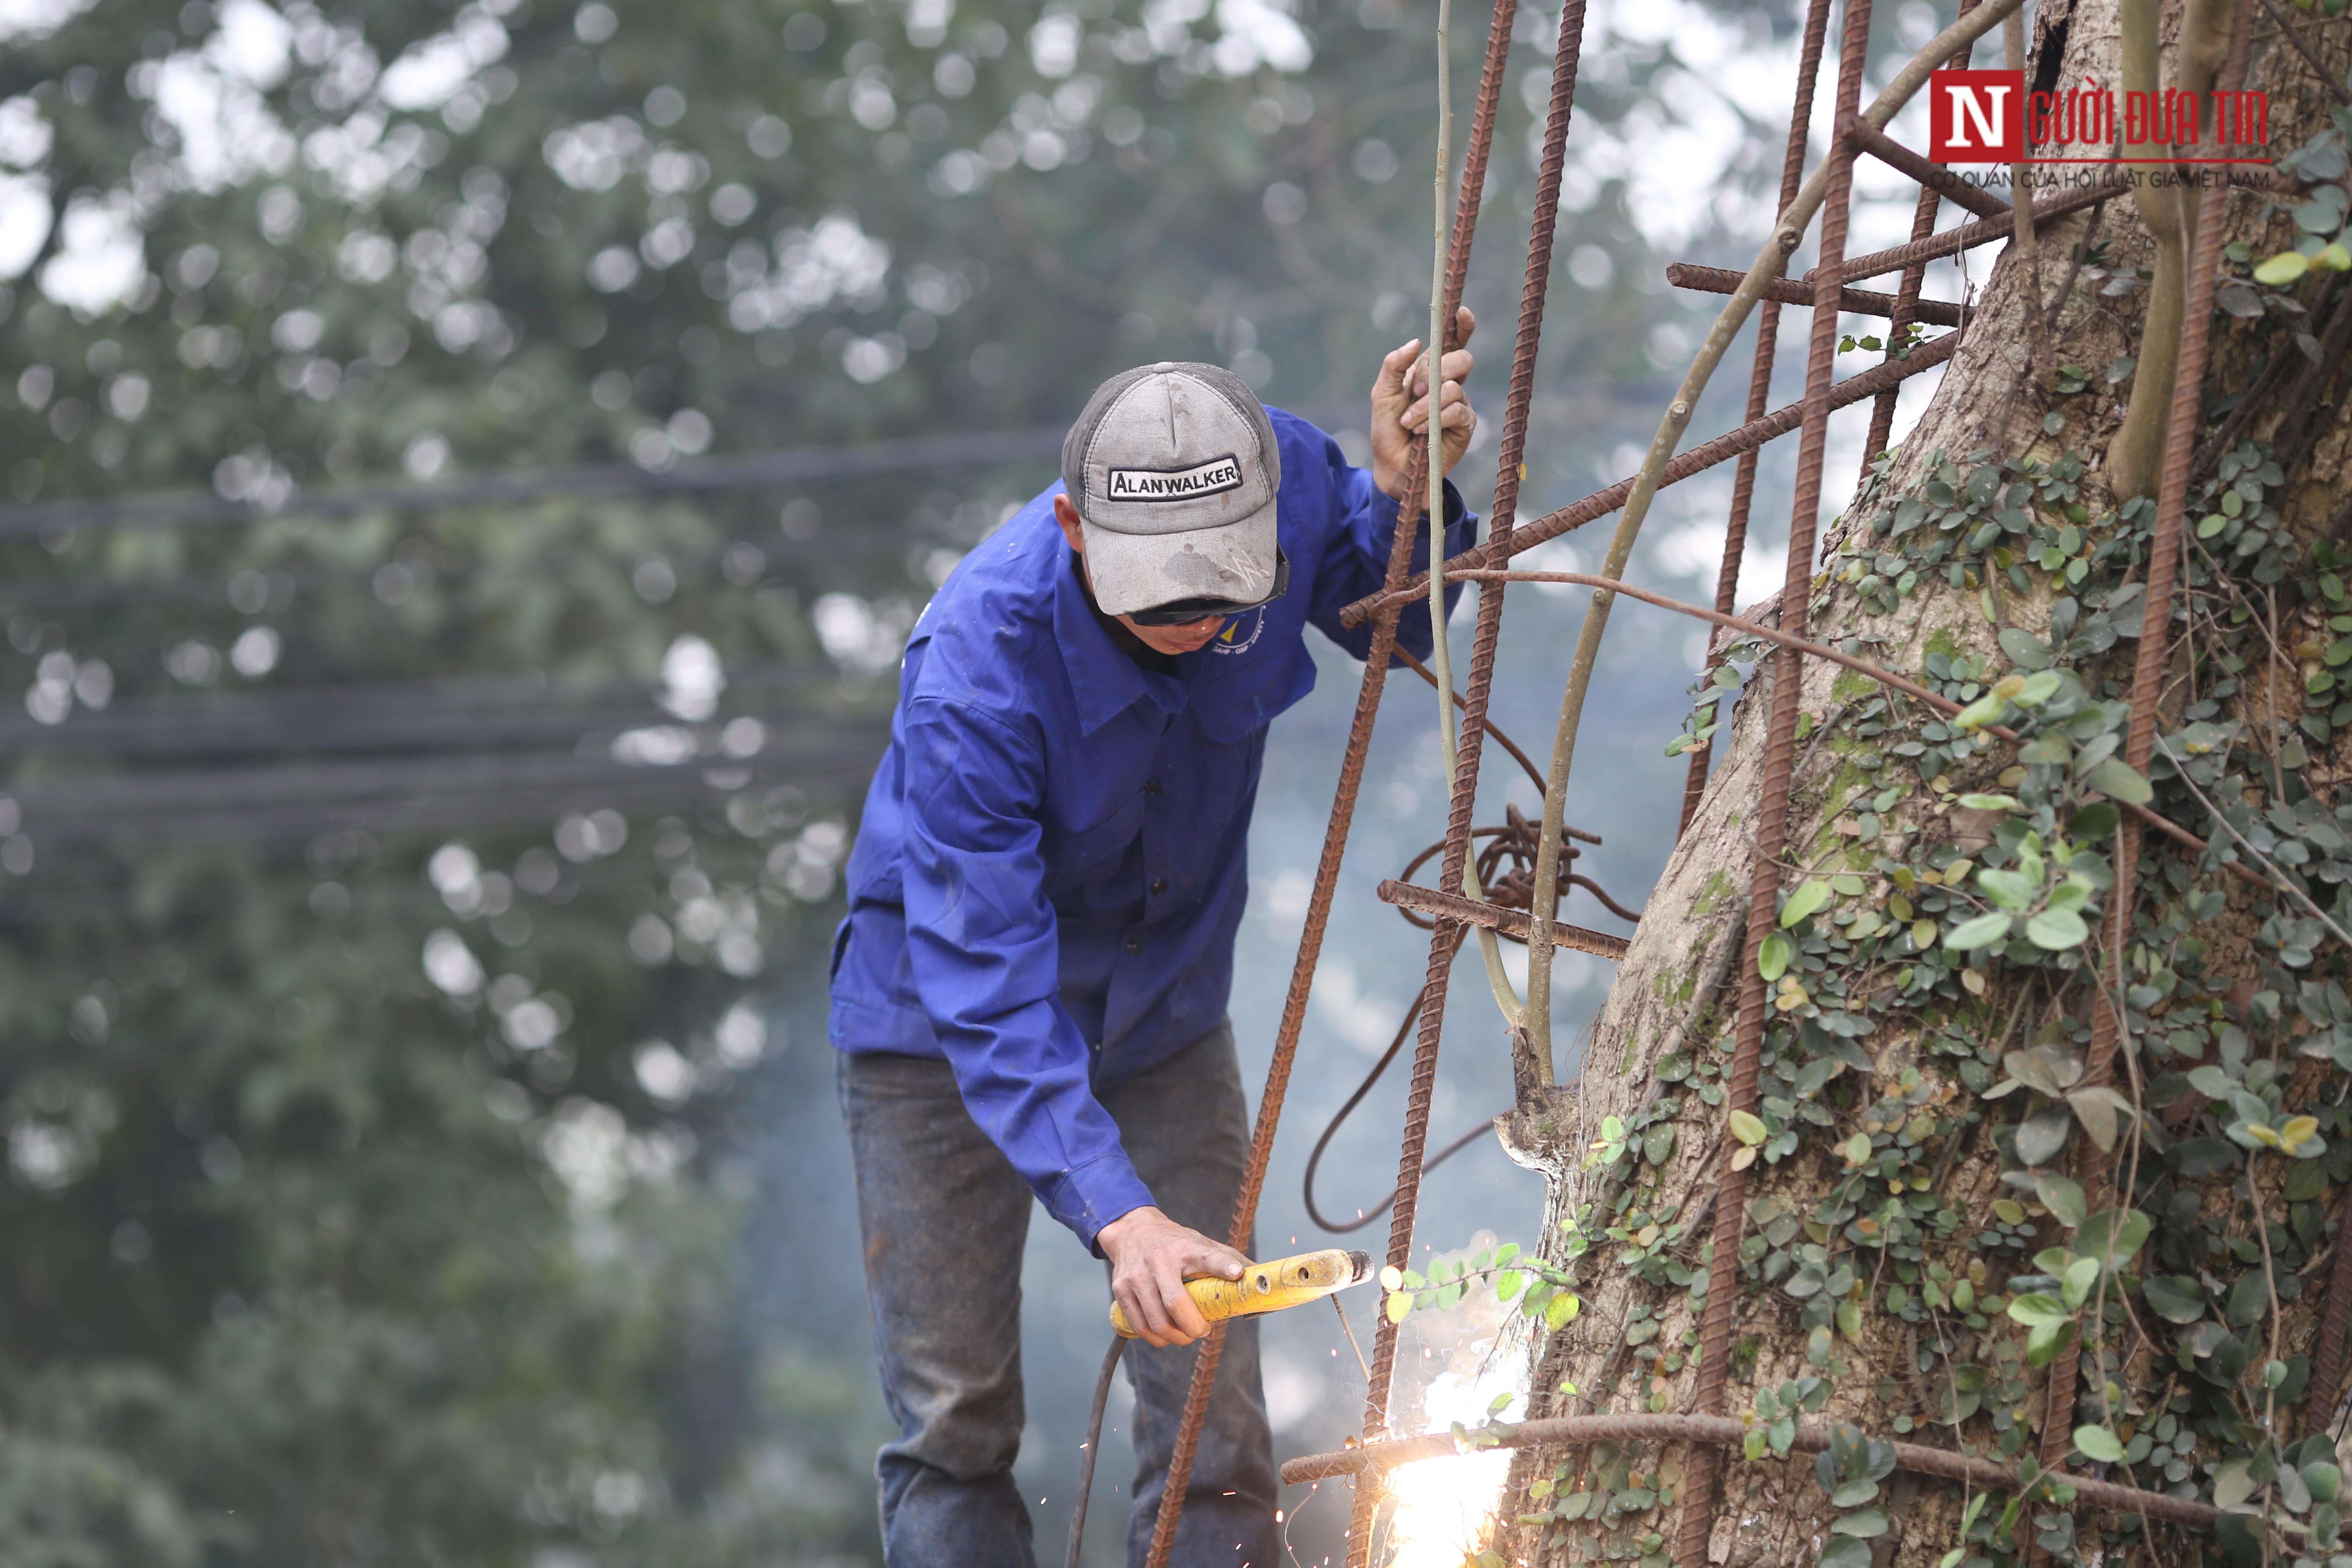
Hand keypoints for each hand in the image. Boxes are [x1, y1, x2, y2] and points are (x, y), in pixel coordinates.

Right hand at [1098, 1205, 1247, 1347]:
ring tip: (1185, 1335)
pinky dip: (1155, 1338)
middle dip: (1194, 1328)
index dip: (1223, 1266)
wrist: (1132, 1230)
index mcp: (1187, 1248)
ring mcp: (1137, 1275)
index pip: (1208, 1256)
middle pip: (1177, 1304)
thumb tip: (1261, 1280)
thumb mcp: (1202, 1244)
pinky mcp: (1121, 1288)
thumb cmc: (1175, 1243)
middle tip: (1202, 1331)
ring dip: (1176, 1338)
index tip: (1237, 1273)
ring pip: (1157, 1322)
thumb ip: (1230, 1260)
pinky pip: (1139, 1326)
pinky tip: (1165, 1335)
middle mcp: (1160, 1260)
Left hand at [1369, 305, 1476, 500]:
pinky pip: (1458, 410)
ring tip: (1410, 422)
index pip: (1452, 342)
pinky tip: (1422, 432)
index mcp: (1430, 370)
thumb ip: (1393, 365)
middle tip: (1416, 391)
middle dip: (1436, 371)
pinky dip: (1435, 420)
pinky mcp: (1465, 425)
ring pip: (1454, 387)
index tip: (1461, 312)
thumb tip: (1416, 341)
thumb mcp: (1382, 394)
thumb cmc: (1388, 430)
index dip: (1461, 326)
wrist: (1394, 467)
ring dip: (1427, 406)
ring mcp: (1460, 403)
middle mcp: (1449, 383)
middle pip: (1461, 359)